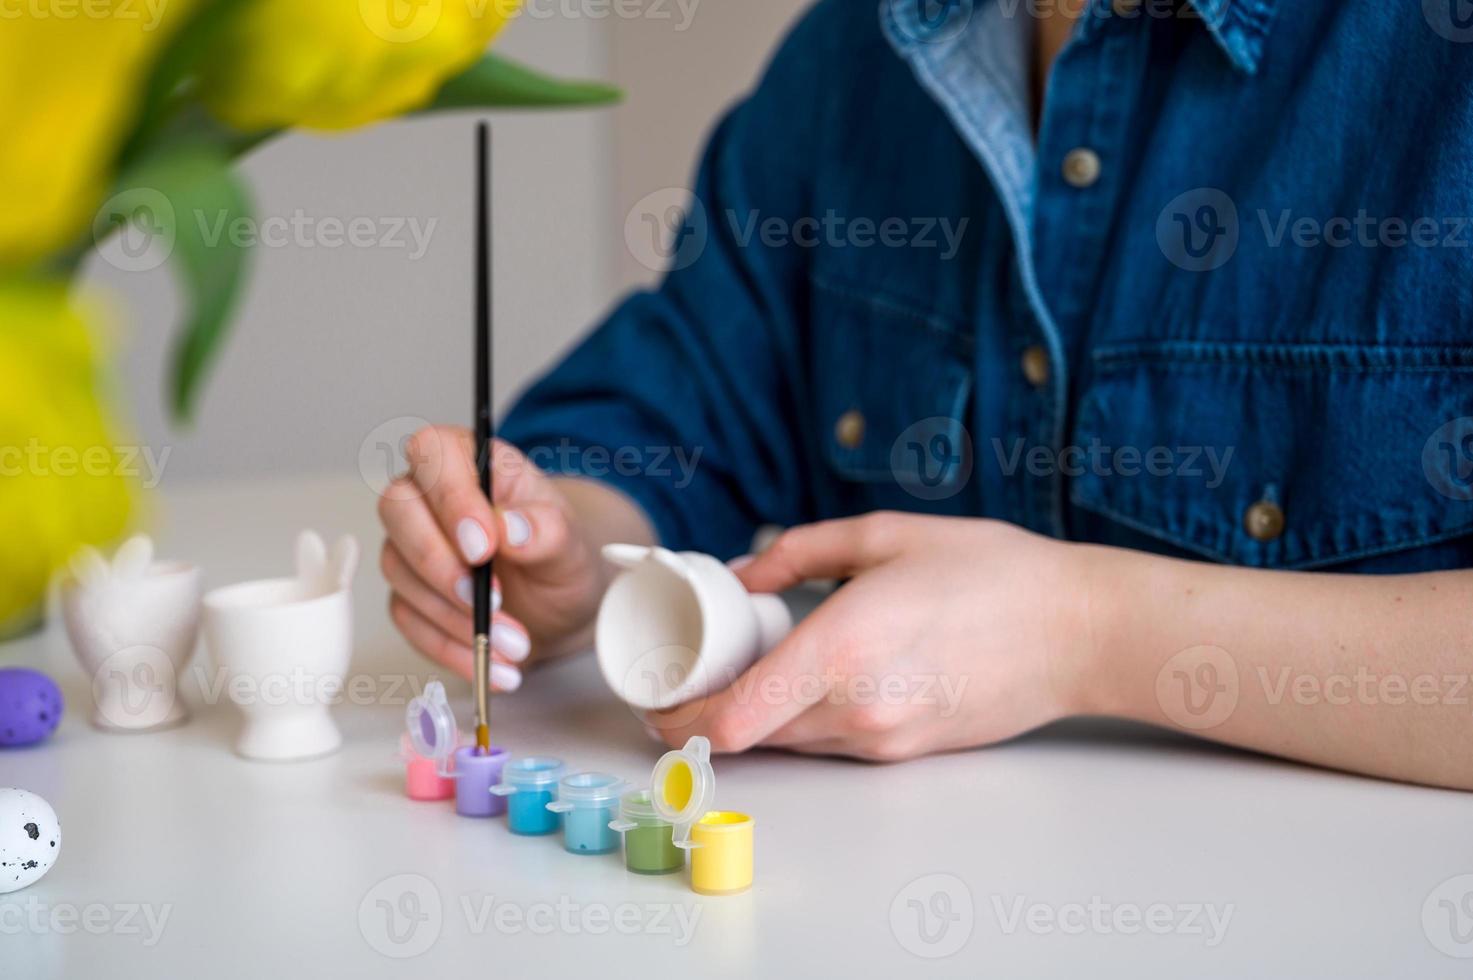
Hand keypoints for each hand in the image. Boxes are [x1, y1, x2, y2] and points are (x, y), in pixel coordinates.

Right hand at [377, 427, 610, 691]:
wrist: (556, 604)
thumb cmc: (557, 555)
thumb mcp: (570, 543)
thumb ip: (546, 529)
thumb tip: (511, 528)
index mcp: (471, 461)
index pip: (434, 451)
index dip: (450, 497)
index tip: (483, 546)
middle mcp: (430, 496)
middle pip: (398, 509)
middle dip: (440, 563)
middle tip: (490, 601)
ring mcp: (413, 545)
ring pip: (398, 569)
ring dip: (453, 615)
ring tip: (513, 643)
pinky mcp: (409, 593)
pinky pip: (408, 618)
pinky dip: (448, 645)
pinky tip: (489, 662)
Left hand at [646, 513, 1098, 760]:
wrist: (1079, 631)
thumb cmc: (990, 572)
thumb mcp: (885, 535)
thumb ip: (798, 552)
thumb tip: (739, 574)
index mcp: (843, 649)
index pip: (733, 719)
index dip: (678, 721)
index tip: (656, 700)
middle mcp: (858, 708)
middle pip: (749, 738)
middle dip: (707, 714)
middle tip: (689, 673)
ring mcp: (885, 740)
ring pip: (789, 744)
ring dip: (756, 718)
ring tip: (748, 669)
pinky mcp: (908, 753)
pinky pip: (833, 744)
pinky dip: (804, 720)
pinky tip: (813, 679)